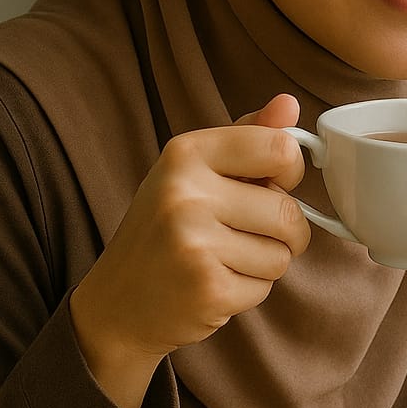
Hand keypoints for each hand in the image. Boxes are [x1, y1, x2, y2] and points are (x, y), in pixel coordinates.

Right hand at [69, 94, 311, 407]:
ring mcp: (195, 243)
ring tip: (221, 260)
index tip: (271, 184)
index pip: (280, 149)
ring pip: (282, 254)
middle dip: (282, 232)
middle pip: (289, 212)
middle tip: (241, 236)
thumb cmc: (163, 231)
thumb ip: (245, 138)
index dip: (289, 172)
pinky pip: (266, 287)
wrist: (116, 304)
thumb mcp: (193, 172)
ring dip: (263, 264)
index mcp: (185, 154)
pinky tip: (212, 284)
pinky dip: (248, 291)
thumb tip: (290, 104)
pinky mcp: (207, 289)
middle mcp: (186, 193)